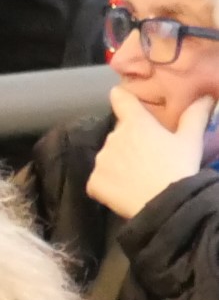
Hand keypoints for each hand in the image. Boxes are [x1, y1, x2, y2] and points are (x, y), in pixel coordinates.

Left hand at [87, 87, 211, 222]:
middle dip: (129, 142)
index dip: (121, 97)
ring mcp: (100, 161)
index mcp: (135, 123)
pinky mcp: (93, 182)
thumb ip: (195, 115)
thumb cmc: (178, 166)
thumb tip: (205, 97)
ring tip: (137, 176)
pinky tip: (124, 190)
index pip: (121, 100)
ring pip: (108, 157)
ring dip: (118, 163)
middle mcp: (113, 137)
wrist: (164, 203)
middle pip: (119, 134)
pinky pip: (98, 180)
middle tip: (147, 157)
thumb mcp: (191, 139)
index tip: (119, 96)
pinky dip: (108, 184)